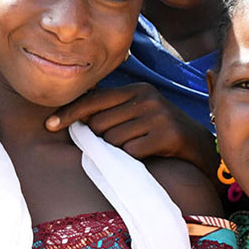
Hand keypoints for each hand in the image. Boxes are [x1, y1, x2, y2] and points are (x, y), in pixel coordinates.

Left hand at [46, 84, 215, 171]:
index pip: (93, 100)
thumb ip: (110, 111)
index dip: (69, 114)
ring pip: (112, 140)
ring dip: (117, 151)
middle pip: (99, 124)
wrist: (199, 147)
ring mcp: (158, 116)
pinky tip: (146, 155)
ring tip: (136, 147)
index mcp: (137, 90)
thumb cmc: (159, 131)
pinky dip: (131, 159)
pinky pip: (129, 152)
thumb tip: (74, 117)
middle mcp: (147, 98)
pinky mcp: (166, 135)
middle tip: (121, 143)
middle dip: (101, 138)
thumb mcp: (137, 113)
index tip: (49, 125)